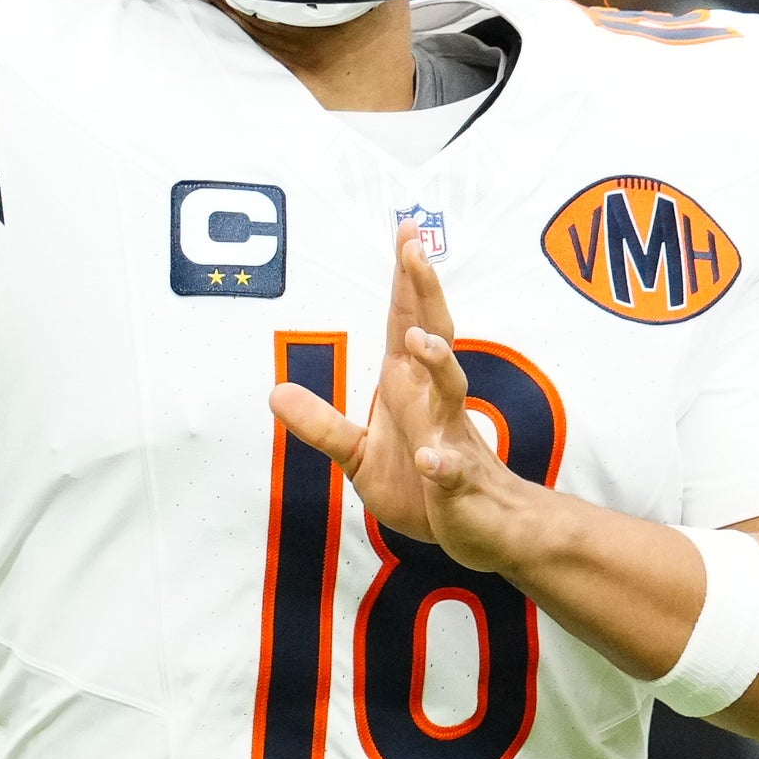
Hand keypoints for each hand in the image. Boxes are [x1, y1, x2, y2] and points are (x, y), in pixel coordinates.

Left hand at [269, 236, 552, 575]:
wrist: (483, 527)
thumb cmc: (424, 484)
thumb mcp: (359, 456)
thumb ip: (322, 426)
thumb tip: (275, 393)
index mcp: (409, 389)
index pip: (406, 323)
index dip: (406, 280)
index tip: (405, 231)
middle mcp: (434, 403)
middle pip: (434, 337)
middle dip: (425, 295)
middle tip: (415, 251)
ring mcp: (450, 439)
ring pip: (450, 392)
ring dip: (438, 364)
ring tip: (420, 341)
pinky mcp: (458, 483)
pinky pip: (450, 470)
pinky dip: (442, 465)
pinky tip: (430, 461)